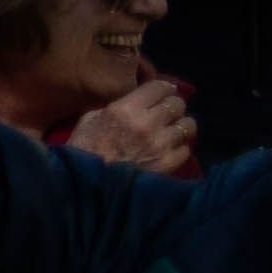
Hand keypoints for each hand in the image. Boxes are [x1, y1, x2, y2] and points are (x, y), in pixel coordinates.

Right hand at [70, 75, 196, 172]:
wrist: (88, 186)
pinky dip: (178, 148)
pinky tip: (168, 150)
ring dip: (179, 127)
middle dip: (172, 106)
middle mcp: (148, 123)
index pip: (159, 87)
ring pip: (188, 125)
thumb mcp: (88, 121)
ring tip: (172, 131)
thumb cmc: (83, 151)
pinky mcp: (169, 163)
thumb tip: (129, 101)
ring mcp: (161, 144)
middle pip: (177, 104)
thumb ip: (112, 108)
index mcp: (126, 109)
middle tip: (166, 112)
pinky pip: (185, 149)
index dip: (163, 88)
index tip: (163, 92)